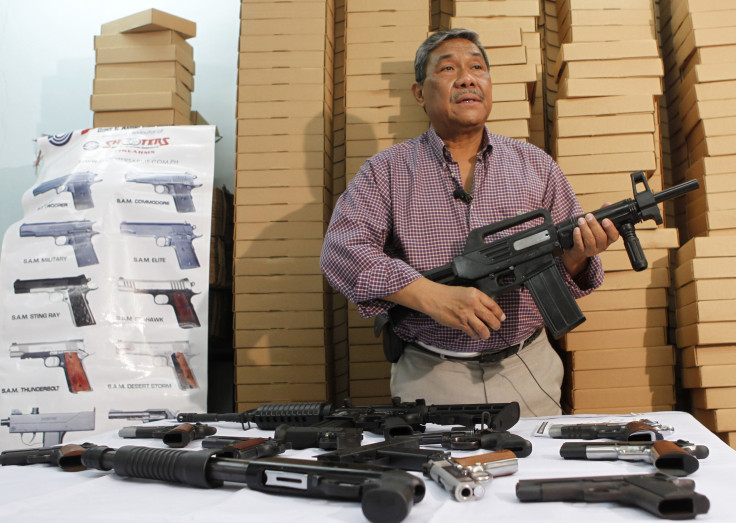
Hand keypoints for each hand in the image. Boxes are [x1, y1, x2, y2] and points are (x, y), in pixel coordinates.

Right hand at [385, 278, 504, 338]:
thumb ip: (477, 299)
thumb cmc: (448, 295)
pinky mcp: (460, 323)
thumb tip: (488, 310)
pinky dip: (475, 336)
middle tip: (496, 327)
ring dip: (486, 334)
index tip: (501, 318)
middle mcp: (472, 304)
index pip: (493, 305)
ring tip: (486, 335)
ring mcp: (466, 315)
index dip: (499, 314)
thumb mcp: (466, 291)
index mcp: (475, 294)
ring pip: (483, 329)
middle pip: (491, 318)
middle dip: (496, 325)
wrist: (434, 298)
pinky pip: (472, 333)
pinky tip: (475, 335)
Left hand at [561, 203, 619, 276]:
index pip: (614, 236)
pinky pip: (580, 244)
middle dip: (594, 225)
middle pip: (601, 237)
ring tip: (581, 220)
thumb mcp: (597, 224)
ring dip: (585, 229)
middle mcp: (601, 246)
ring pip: (590, 240)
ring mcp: (591, 250)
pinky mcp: (580, 252)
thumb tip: (608, 204)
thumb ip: (602, 214)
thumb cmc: (589, 234)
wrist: (576, 249)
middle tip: (589, 216)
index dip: (611, 228)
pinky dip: (578, 236)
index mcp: (608, 239)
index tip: (605, 220)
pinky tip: (576, 229)